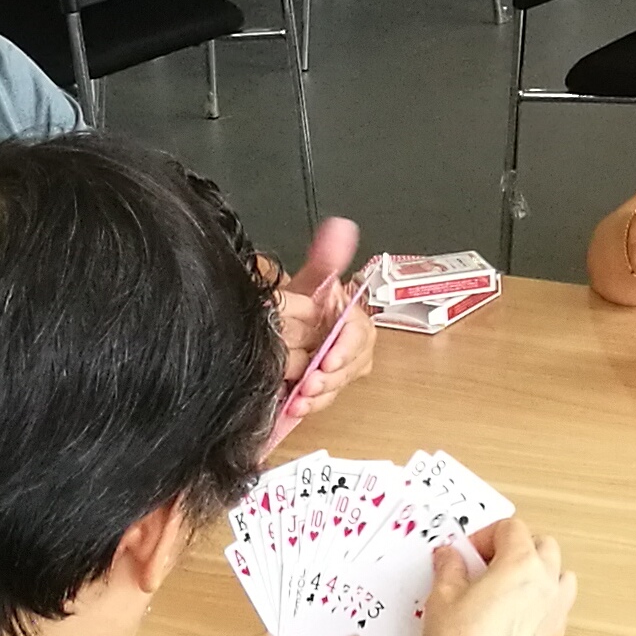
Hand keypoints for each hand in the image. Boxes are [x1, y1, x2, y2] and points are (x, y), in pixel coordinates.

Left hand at [271, 218, 371, 439]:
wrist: (276, 322)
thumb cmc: (295, 301)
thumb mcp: (308, 280)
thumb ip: (325, 257)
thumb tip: (341, 227)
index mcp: (350, 317)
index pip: (359, 334)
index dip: (346, 348)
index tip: (328, 358)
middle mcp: (349, 344)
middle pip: (352, 365)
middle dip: (332, 376)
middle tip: (310, 382)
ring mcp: (336, 366)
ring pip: (338, 384)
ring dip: (320, 394)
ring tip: (299, 399)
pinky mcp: (321, 386)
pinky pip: (322, 399)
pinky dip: (309, 405)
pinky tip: (294, 408)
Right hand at [425, 517, 576, 635]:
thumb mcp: (442, 599)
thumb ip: (449, 569)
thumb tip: (449, 556)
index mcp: (521, 564)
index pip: (511, 528)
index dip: (486, 535)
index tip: (466, 555)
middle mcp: (546, 583)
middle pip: (543, 545)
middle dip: (516, 548)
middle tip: (486, 566)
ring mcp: (556, 611)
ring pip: (559, 575)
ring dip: (538, 573)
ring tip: (507, 588)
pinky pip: (556, 607)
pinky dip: (541, 603)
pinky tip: (515, 618)